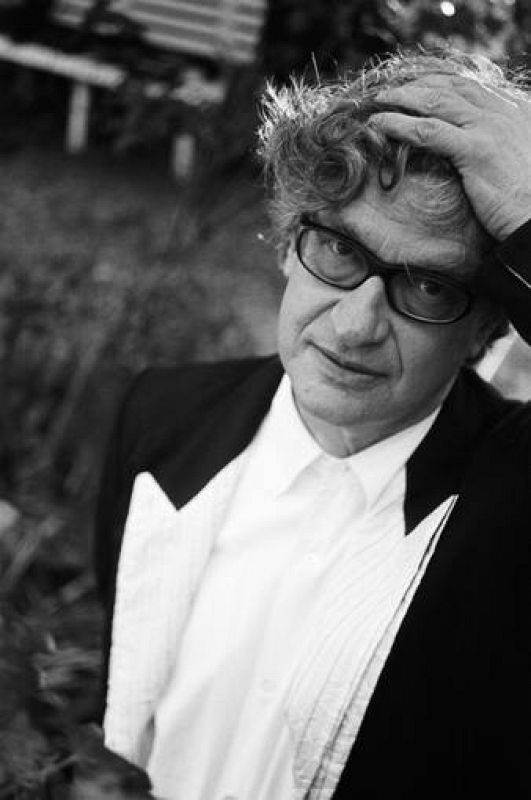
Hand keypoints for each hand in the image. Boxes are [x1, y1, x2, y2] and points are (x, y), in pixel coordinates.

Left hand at [370, 75, 530, 241]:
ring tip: (381, 100)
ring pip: (436, 101)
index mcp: (515, 111)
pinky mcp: (476, 150)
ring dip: (403, 97)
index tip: (416, 86)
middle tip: (392, 89)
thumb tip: (476, 149)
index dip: (438, 82)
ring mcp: (489, 128)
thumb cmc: (528, 200)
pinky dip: (400, 124)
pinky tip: (381, 124)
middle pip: (452, 85)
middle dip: (417, 84)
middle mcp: (503, 112)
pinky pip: (429, 131)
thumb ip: (499, 144)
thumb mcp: (517, 161)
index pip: (471, 86)